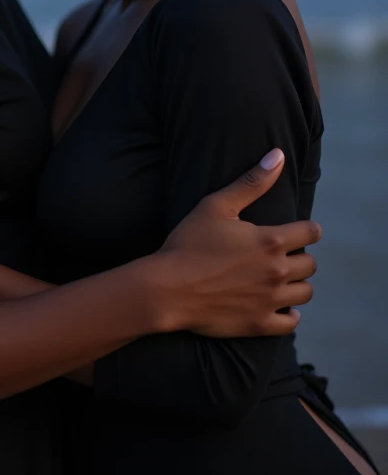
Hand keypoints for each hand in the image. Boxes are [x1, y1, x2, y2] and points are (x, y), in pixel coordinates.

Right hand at [150, 149, 319, 336]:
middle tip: (282, 254)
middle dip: (300, 256)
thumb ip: (251, 182)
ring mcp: (270, 300)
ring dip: (296, 284)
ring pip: (305, 293)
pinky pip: (291, 322)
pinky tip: (279, 304)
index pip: (310, 233)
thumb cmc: (188, 242)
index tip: (300, 230)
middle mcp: (277, 271)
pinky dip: (290, 313)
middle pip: (310, 265)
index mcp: (271, 241)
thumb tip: (278, 154)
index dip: (307, 229)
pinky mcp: (260, 324)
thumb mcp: (216, 205)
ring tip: (279, 277)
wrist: (167, 288)